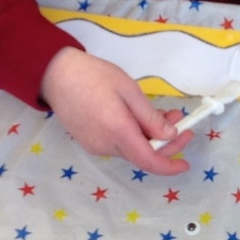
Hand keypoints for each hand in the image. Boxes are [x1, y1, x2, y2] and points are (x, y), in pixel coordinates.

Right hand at [40, 46, 193, 174]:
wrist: (54, 74)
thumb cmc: (93, 75)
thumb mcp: (128, 89)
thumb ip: (149, 116)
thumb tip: (170, 136)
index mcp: (117, 131)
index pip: (148, 160)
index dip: (169, 166)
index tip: (185, 162)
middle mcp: (105, 145)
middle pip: (142, 155)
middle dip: (166, 143)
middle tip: (182, 122)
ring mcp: (95, 146)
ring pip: (131, 150)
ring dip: (151, 137)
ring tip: (165, 114)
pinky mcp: (89, 142)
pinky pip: (118, 145)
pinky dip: (135, 136)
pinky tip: (141, 118)